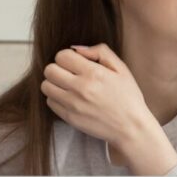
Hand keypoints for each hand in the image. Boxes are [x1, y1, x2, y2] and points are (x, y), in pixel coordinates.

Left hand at [40, 45, 176, 174]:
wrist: (131, 127)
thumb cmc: (127, 97)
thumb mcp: (121, 69)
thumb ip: (100, 52)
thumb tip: (77, 48)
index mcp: (94, 73)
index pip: (62, 56)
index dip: (67, 57)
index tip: (75, 63)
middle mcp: (80, 88)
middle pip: (49, 70)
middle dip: (58, 68)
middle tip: (69, 73)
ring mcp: (72, 104)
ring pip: (46, 86)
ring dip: (54, 83)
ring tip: (67, 86)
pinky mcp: (69, 117)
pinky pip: (50, 102)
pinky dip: (56, 98)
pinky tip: (69, 98)